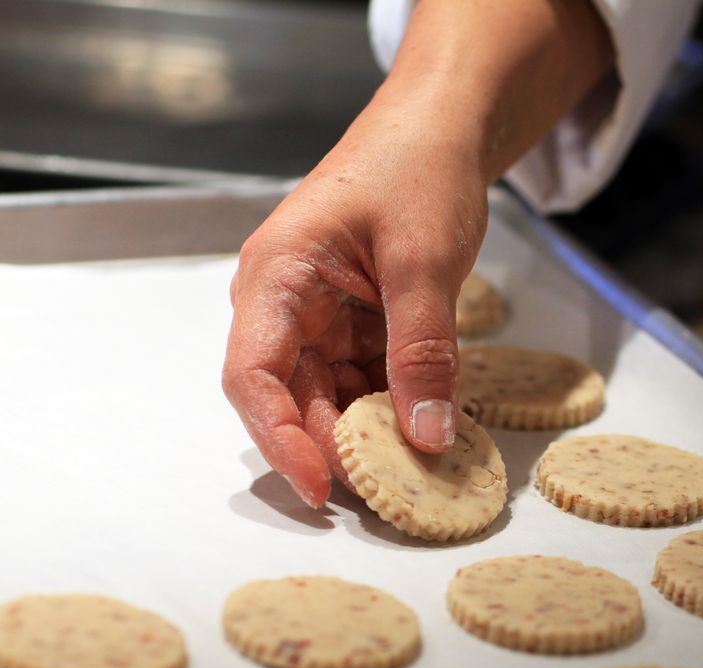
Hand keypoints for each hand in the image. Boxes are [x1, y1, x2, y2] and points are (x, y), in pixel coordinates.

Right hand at [223, 99, 487, 507]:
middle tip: (388, 493)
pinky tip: (426, 432)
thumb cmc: (417, 171)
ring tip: (414, 472)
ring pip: (328, 399)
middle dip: (333, 448)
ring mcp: (320, 319)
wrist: (441, 131)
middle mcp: (285, 305)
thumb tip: (427, 436)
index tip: (321, 486)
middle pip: (288, 398)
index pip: (252, 374)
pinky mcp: (354, 328)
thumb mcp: (424, 263)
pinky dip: (392, 411)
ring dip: (366, 436)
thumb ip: (423, 351)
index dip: (279, 437)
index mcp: (277, 277)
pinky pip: (364, 384)